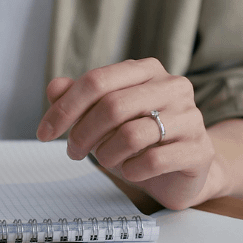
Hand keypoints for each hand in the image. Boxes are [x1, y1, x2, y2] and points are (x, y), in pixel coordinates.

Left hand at [36, 58, 223, 209]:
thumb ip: (79, 99)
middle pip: (112, 106)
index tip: (43, 133)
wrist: (181, 172)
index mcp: (147, 71)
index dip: (64, 108)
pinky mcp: (199, 150)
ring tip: (106, 160)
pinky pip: (153, 161)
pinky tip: (131, 171)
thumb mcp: (103, 118)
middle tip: (73, 152)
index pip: (97, 81)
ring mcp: (190, 117)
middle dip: (82, 134)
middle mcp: (173, 86)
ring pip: (131, 135)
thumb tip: (54, 87)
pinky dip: (132, 171)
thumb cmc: (138, 140)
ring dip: (106, 154)